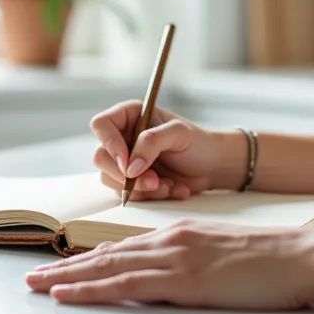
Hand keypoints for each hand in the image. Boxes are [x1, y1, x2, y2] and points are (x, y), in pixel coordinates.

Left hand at [25, 220, 313, 309]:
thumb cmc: (278, 262)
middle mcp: (171, 240)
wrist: (308, 255)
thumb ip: (196, 264)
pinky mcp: (184, 280)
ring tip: (35, 285)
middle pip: (105, 254)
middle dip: (65, 266)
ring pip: (107, 268)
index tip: (62, 267)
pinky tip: (65, 295)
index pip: (123, 248)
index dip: (89, 258)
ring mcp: (175, 258)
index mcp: (181, 234)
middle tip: (30, 275)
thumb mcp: (226, 257)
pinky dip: (89, 290)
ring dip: (66, 278)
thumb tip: (174, 281)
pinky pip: (125, 285)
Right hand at [89, 101, 245, 200]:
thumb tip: (129, 166)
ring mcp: (125, 162)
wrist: (212, 167)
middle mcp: (122, 138)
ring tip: (169, 185)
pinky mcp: (132, 182)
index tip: (128, 165)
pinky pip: (128, 195)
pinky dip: (151, 197)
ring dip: (142, 189)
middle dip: (127, 176)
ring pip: (111, 180)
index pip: (101, 125)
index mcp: (130, 116)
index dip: (109, 144)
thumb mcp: (178, 134)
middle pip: (101, 157)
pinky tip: (172, 189)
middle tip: (154, 181)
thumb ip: (151, 143)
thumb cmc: (198, 143)